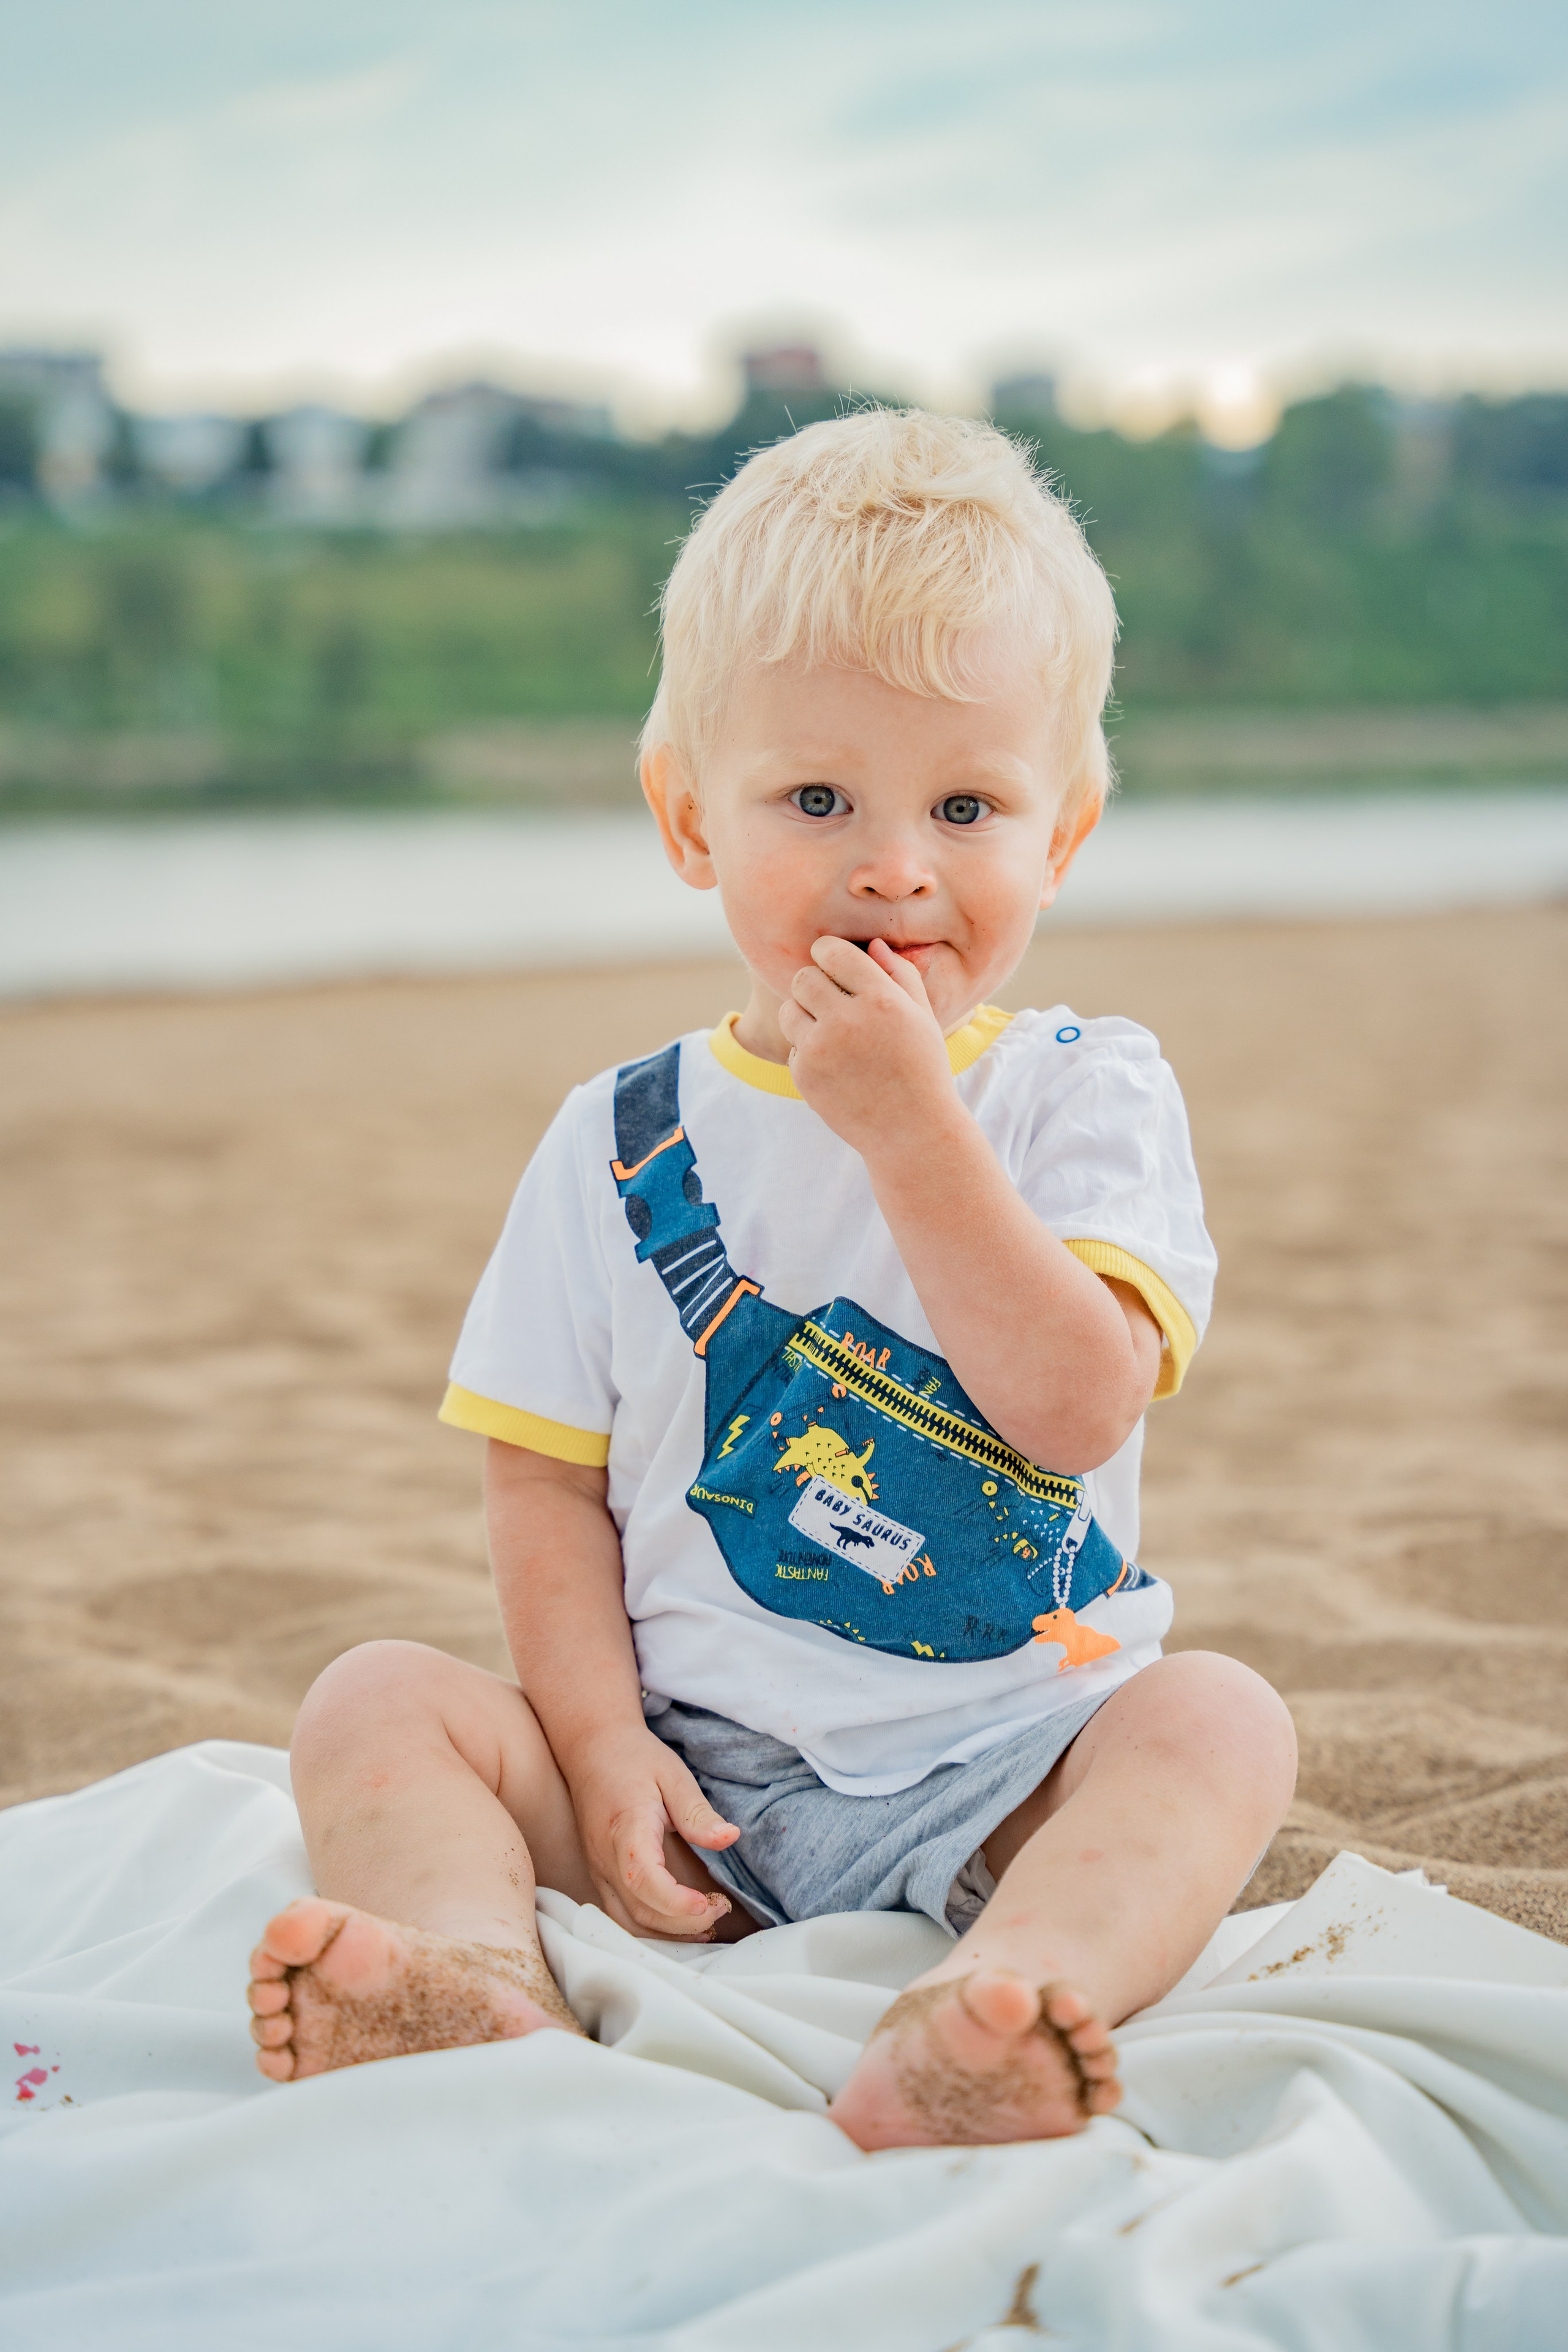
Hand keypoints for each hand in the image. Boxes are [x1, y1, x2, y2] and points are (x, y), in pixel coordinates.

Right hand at [568, 1726, 740, 1939]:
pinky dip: (651, 1930)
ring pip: (627, 1922)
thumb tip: (730, 1838)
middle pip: (639, 1910)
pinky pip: (621, 1916)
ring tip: (709, 1922)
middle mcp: (606, 1857)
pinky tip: (680, 1924)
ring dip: (668, 1933)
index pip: (643, 1878)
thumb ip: (698, 1812)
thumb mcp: (673, 1775)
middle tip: (722, 1908)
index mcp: (626, 1827)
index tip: (711, 1903)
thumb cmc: (635, 1759)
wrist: (592, 1749)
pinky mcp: (600, 1876)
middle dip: (684, 1922)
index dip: (676, 1901)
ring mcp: (599, 1870)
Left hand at [776, 937, 957, 1157]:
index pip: (831, 951)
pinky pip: (793, 1045)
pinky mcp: (805, 1075)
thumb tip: (872, 945)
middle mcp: (847, 1020)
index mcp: (880, 999)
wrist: (912, 1131)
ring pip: (789, 1009)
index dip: (826, 952)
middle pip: (802, 977)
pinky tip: (837, 1066)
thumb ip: (899, 974)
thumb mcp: (923, 1016)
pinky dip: (809, 1051)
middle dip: (814, 983)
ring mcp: (821, 1049)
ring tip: (833, 1032)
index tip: (830, 961)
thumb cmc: (922, 1067)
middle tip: (831, 999)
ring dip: (805, 1014)